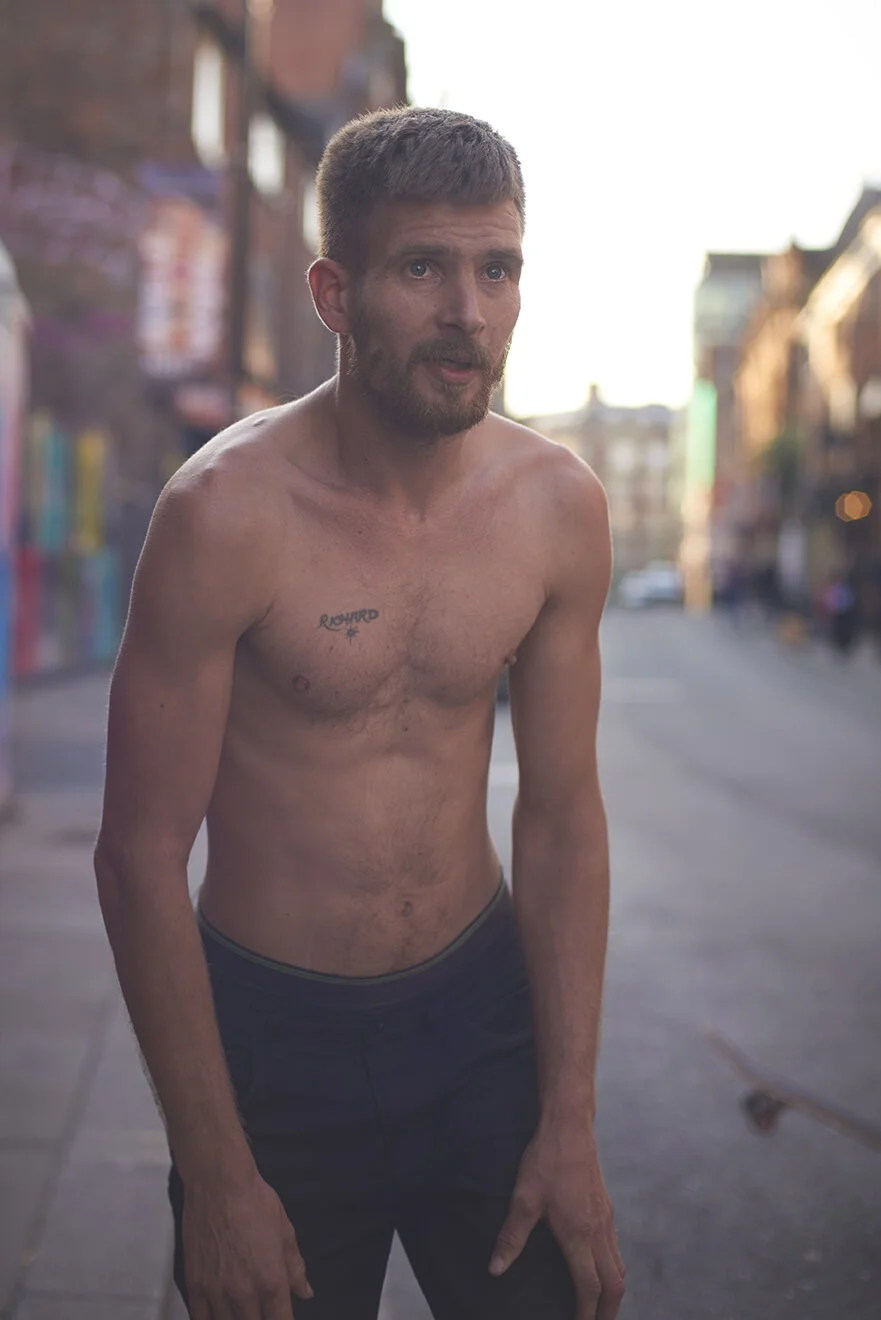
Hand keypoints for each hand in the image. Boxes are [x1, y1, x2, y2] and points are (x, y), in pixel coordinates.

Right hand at [183, 1165, 311, 1318]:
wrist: (218, 1184)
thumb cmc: (257, 1203)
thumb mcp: (285, 1232)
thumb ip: (295, 1268)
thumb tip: (305, 1293)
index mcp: (272, 1282)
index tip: (281, 1318)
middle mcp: (244, 1295)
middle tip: (262, 1310)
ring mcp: (216, 1293)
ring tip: (242, 1311)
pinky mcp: (194, 1286)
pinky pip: (201, 1319)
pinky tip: (218, 1315)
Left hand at [490, 1125, 624, 1319]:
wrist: (570, 1126)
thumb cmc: (546, 1160)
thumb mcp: (523, 1198)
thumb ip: (511, 1236)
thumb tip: (495, 1268)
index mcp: (579, 1234)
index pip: (590, 1287)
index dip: (585, 1313)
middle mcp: (599, 1231)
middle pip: (614, 1284)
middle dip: (607, 1311)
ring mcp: (606, 1219)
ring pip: (619, 1267)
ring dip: (612, 1292)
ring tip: (598, 1306)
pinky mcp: (607, 1208)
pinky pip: (616, 1249)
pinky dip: (612, 1270)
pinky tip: (599, 1269)